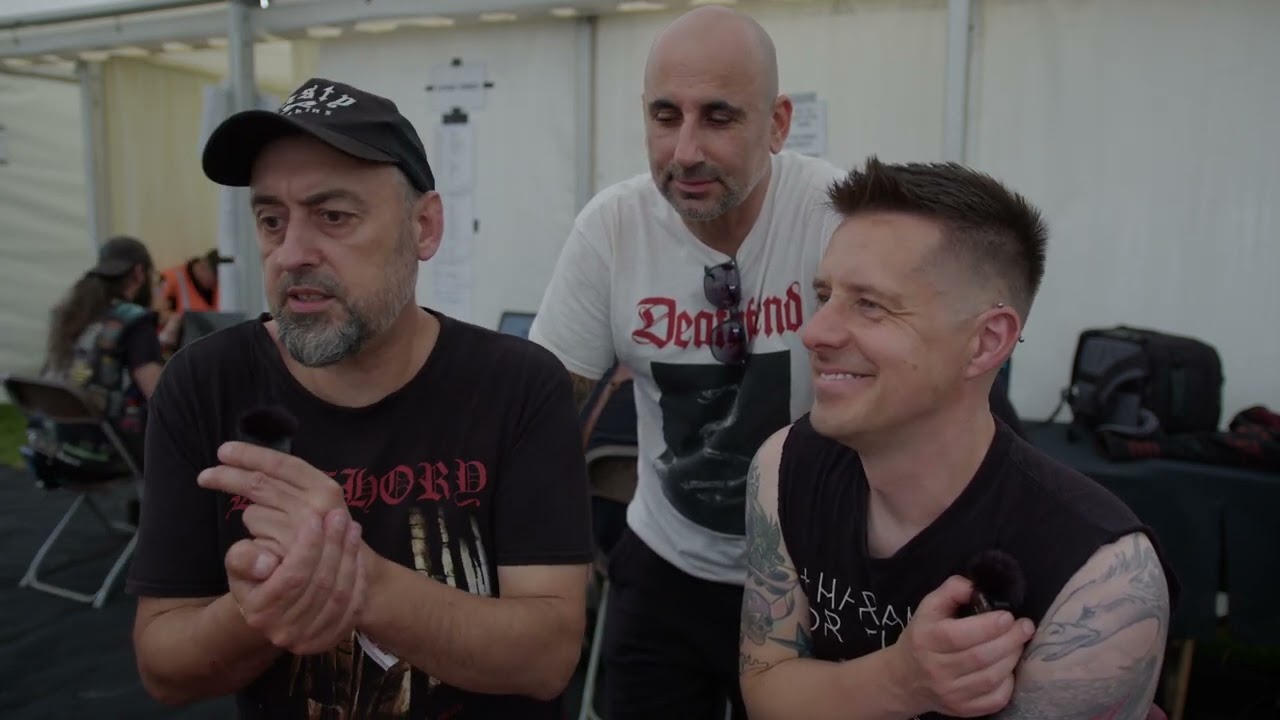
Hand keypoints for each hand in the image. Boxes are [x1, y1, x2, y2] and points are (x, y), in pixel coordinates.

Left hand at [198, 441, 348, 559]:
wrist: (341, 576)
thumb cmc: (321, 534)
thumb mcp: (311, 503)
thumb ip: (286, 484)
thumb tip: (250, 466)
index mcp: (325, 487)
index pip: (282, 464)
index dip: (251, 455)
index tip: (224, 451)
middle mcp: (316, 507)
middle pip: (259, 484)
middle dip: (227, 476)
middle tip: (204, 476)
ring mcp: (301, 533)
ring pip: (253, 513)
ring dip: (254, 520)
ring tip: (272, 533)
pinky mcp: (285, 555)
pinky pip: (251, 540)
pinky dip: (255, 543)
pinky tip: (271, 551)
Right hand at [224, 507, 368, 654]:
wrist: (271, 608)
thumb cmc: (255, 577)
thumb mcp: (239, 562)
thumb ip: (243, 557)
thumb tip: (266, 561)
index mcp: (259, 612)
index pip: (293, 576)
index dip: (308, 546)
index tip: (315, 517)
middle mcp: (284, 631)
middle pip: (320, 584)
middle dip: (333, 545)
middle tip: (340, 516)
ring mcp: (310, 639)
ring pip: (340, 594)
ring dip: (349, 557)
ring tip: (352, 527)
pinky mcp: (331, 639)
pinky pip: (353, 606)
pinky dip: (359, 577)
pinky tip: (357, 552)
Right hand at [889, 575, 1035, 717]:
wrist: (905, 679)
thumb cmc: (922, 637)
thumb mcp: (928, 608)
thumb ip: (950, 590)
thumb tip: (975, 586)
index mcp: (926, 639)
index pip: (959, 636)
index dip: (988, 626)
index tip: (1008, 617)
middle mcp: (936, 669)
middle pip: (980, 657)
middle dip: (1009, 640)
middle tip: (1024, 628)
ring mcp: (950, 693)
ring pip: (990, 678)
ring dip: (1011, 659)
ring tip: (1018, 644)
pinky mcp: (962, 709)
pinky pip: (994, 699)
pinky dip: (1009, 684)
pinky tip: (1008, 668)